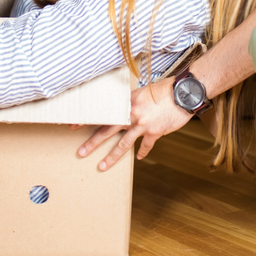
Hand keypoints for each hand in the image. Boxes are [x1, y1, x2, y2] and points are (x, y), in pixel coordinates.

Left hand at [77, 77, 191, 170]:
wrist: (183, 93)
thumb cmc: (164, 89)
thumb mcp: (142, 92)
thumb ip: (130, 101)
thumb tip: (121, 108)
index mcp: (126, 102)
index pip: (102, 112)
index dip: (87, 119)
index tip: (72, 125)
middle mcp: (131, 114)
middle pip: (107, 130)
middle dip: (92, 143)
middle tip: (81, 152)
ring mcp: (143, 125)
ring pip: (123, 144)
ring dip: (111, 156)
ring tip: (101, 166)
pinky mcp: (155, 132)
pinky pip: (145, 146)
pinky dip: (142, 152)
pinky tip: (138, 157)